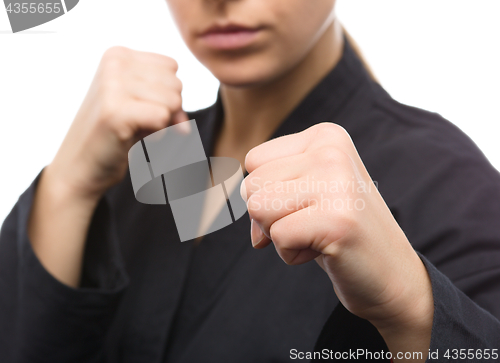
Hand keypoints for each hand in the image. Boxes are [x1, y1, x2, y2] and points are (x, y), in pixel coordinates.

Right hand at [46, 46, 187, 200]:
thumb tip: (185, 127)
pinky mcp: (115, 112)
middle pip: (175, 84)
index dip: (167, 94)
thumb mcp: (145, 108)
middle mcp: (114, 64)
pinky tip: (134, 139)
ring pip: (172, 101)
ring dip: (160, 124)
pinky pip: (162, 117)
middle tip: (139, 124)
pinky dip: (155, 135)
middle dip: (167, 110)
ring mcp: (112, 86)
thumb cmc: (114, 136)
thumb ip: (171, 104)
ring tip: (135, 130)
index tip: (144, 109)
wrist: (80, 166)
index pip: (172, 67)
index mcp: (118, 55)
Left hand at [241, 122, 433, 360]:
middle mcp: (332, 150)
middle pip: (252, 185)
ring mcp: (337, 183)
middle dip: (270, 216)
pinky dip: (291, 254)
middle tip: (310, 225)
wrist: (390, 275)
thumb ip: (267, 184)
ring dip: (279, 234)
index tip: (302, 205)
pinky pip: (277, 237)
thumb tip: (228, 199)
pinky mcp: (337, 219)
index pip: (253, 161)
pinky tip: (325, 250)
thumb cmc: (337, 230)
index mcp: (325, 136)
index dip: (266, 193)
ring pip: (258, 208)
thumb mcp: (304, 192)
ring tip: (317, 234)